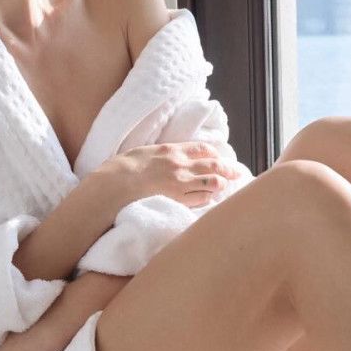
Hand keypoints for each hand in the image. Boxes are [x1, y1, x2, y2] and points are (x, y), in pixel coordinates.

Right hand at [102, 141, 248, 209]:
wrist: (113, 187)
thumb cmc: (121, 169)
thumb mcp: (142, 152)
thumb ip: (159, 153)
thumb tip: (166, 156)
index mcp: (171, 150)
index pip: (202, 150)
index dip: (214, 154)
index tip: (220, 157)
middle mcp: (180, 166)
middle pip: (213, 166)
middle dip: (228, 169)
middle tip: (237, 172)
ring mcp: (180, 184)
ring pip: (212, 183)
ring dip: (221, 184)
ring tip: (226, 186)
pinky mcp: (178, 201)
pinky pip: (200, 199)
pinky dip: (208, 198)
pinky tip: (210, 199)